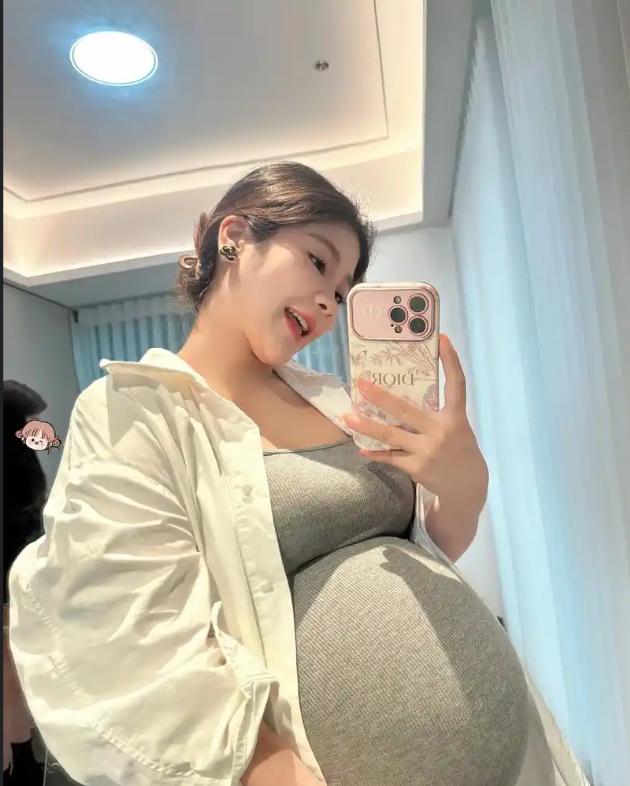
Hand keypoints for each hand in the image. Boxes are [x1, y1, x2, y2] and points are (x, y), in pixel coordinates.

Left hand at [342, 334, 488, 510]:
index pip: (456, 384)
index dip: (451, 361)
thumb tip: (403, 394)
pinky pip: (390, 457)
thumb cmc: (458, 448)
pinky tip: (360, 448)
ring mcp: (427, 450)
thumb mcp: (457, 426)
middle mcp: (441, 431)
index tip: (441, 339)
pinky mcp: (417, 467)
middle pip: (406, 410)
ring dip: (366, 426)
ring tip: (347, 416)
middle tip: (361, 383)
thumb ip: (436, 412)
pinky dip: (375, 452)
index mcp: (455, 416)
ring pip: (391, 435)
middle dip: (381, 397)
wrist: (467, 485)